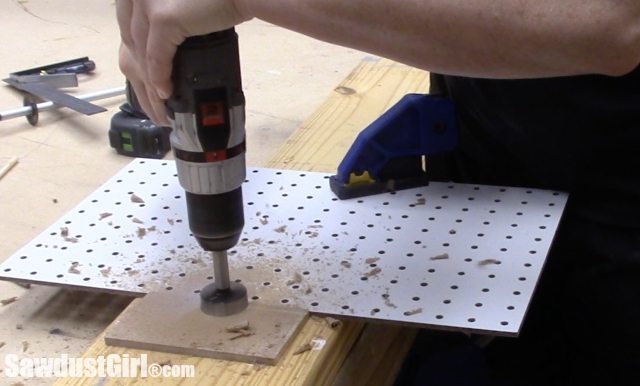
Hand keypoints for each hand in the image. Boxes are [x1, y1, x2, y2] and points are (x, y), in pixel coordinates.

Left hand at [116, 0, 250, 123]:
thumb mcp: (179, 10)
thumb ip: (164, 23)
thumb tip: (158, 57)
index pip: (127, 31)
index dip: (135, 61)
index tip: (144, 85)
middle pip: (130, 46)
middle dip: (140, 79)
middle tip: (152, 104)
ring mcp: (147, 4)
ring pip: (141, 55)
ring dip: (150, 86)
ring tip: (161, 106)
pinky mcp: (163, 17)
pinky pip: (156, 57)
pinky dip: (160, 79)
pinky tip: (166, 93)